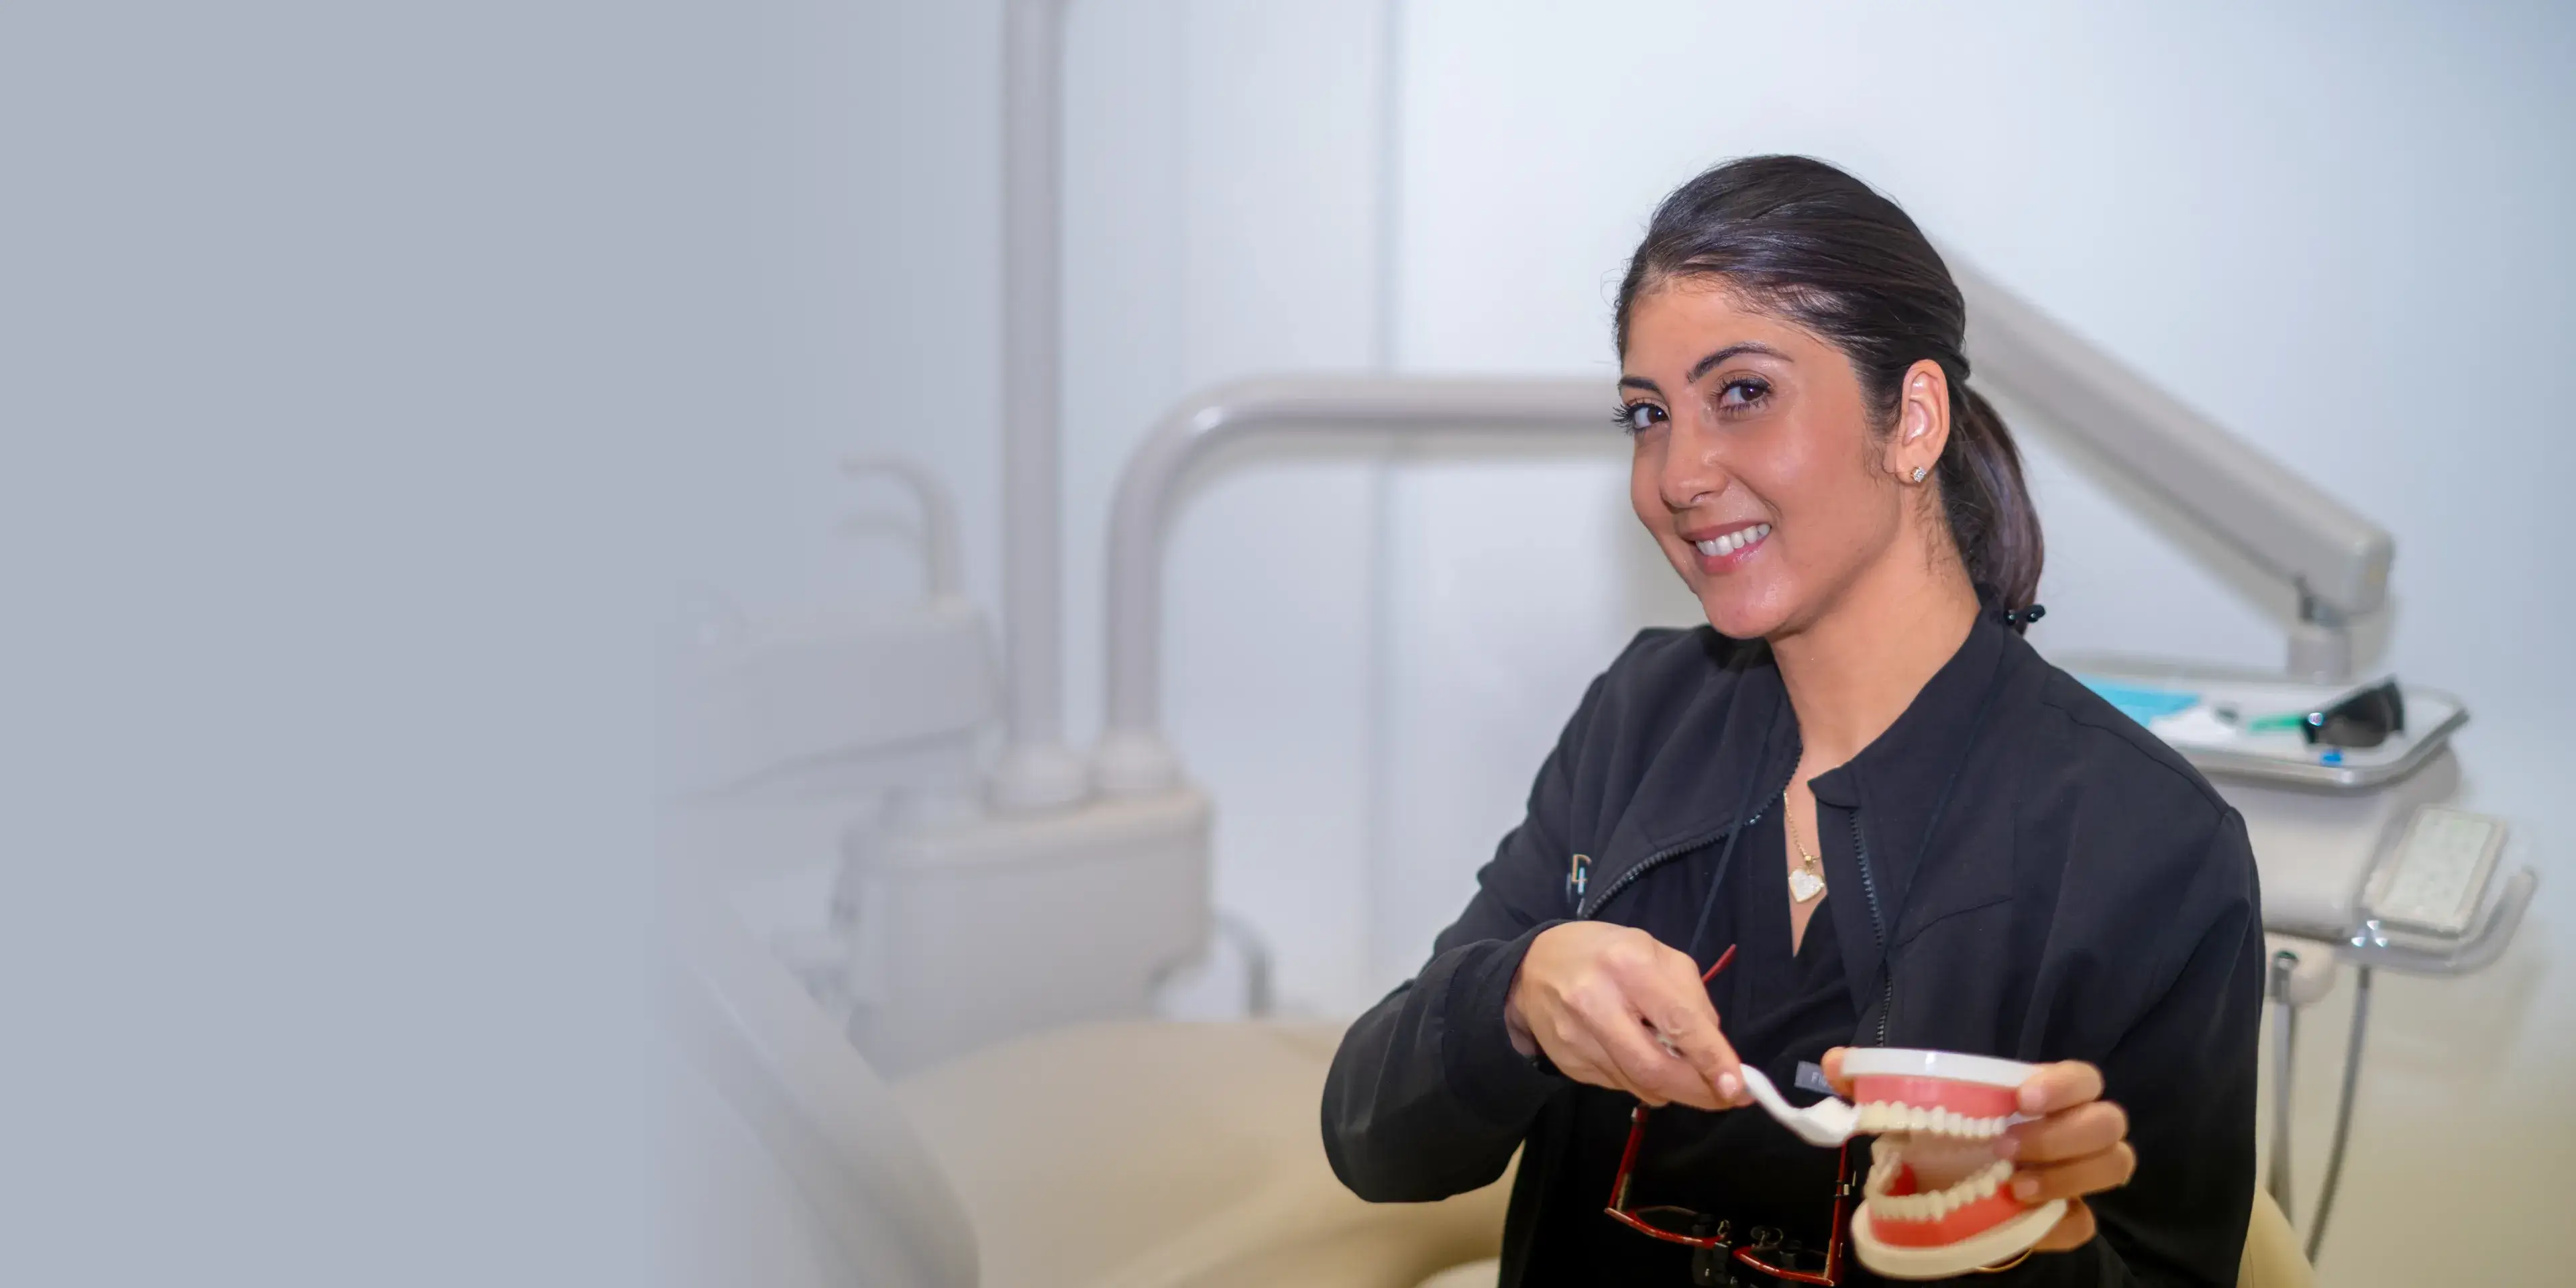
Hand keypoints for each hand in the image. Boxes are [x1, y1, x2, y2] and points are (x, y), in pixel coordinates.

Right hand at [1504, 922, 1748, 1110]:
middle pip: (1654, 1068)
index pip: (1678, 1022)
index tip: (1737, 1088)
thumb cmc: (1606, 953)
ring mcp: (1576, 1037)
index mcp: (1628, 965)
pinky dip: (1641, 1081)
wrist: (1533, 966)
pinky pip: (1617, 1085)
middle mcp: (1596, 1003)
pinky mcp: (1567, 1062)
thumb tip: (1715, 1050)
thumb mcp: (1655, 953)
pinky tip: (1639, 1058)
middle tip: (1724, 1098)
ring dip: (1671, 1088)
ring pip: (1638, 1085)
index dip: (1711, 1059)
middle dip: (1698, 1091)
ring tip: (1682, 1071)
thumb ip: (1691, 998)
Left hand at [1821, 1050, 2133, 1253]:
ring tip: (2014, 1186)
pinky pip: (2086, 1222)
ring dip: (2068, 1175)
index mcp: (2042, 1094)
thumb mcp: (1910, 1108)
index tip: (2021, 1098)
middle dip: (2063, 1134)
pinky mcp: (2071, 1217)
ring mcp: (2078, 1174)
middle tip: (2007, 1147)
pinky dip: (2060, 1221)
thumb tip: (1837, 1062)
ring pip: (2114, 1165)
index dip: (2063, 1083)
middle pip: (2108, 1122)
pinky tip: (2022, 1218)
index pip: (2082, 1077)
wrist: (1949, 1189)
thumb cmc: (1946, 1136)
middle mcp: (2073, 1129)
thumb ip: (1872, 1083)